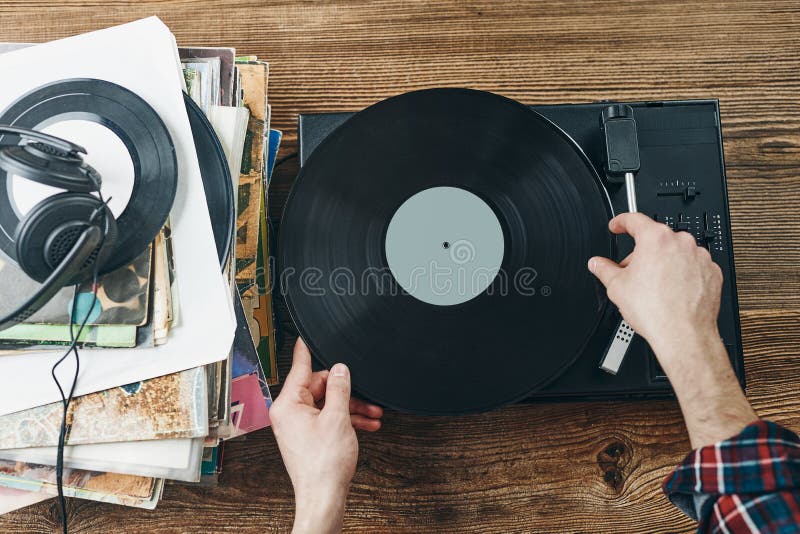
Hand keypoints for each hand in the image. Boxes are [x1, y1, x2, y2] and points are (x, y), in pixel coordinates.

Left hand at [270, 338, 382, 533]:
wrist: (324, 497)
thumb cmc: (324, 465)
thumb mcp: (337, 418)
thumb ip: (339, 388)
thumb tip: (340, 369)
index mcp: (288, 404)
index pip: (300, 367)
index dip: (306, 350)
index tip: (305, 335)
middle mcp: (289, 413)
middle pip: (319, 386)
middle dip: (346, 390)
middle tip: (365, 394)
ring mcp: (298, 425)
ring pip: (327, 403)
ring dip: (351, 407)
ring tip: (373, 413)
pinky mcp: (308, 437)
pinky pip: (328, 418)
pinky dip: (346, 419)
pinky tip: (366, 423)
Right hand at [589, 213, 755, 447]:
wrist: (683, 335)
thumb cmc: (655, 311)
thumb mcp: (616, 286)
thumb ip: (604, 269)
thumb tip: (597, 264)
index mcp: (655, 239)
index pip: (634, 219)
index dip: (620, 222)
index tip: (617, 226)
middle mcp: (681, 243)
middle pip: (655, 239)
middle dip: (642, 253)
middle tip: (632, 272)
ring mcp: (699, 257)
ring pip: (675, 252)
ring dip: (663, 263)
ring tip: (653, 287)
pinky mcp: (712, 272)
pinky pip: (692, 266)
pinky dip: (681, 274)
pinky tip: (671, 291)